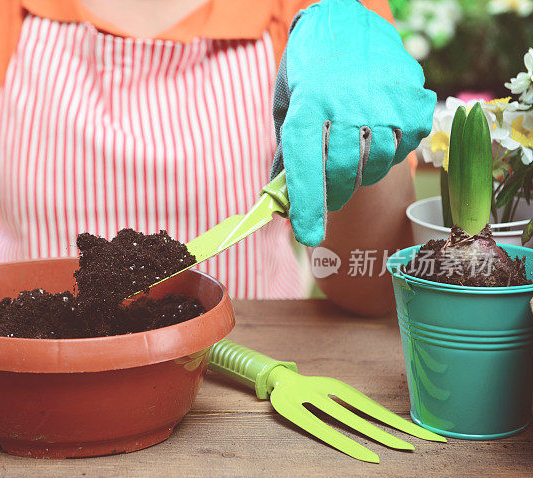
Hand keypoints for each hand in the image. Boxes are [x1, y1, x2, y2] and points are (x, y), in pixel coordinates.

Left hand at [271, 0, 435, 246]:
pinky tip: (377, 135)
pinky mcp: (414, 99)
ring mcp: (385, 99)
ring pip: (375, 163)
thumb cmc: (310, 72)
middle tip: (326, 199)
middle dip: (331, 194)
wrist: (345, 22)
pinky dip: (390, 151)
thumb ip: (286, 156)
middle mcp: (346, 101)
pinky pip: (404, 146)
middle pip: (342, 170)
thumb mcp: (287, 108)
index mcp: (307, 104)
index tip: (306, 236)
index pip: (305, 164)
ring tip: (351, 157)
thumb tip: (283, 206)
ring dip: (361, 173)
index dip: (306, 205)